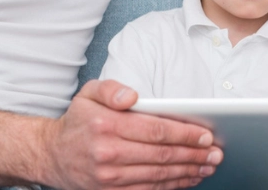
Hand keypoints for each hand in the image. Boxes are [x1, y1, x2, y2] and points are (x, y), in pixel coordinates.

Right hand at [42, 80, 222, 189]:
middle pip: (162, 155)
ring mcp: (109, 177)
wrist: (52, 156)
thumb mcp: (88, 94)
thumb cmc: (78, 122)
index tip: (205, 135)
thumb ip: (110, 88)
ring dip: (188, 172)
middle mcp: (108, 152)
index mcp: (106, 124)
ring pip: (159, 176)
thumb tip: (132, 95)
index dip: (185, 134)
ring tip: (207, 166)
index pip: (156, 130)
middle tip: (215, 153)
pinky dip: (171, 186)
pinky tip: (186, 179)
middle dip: (194, 154)